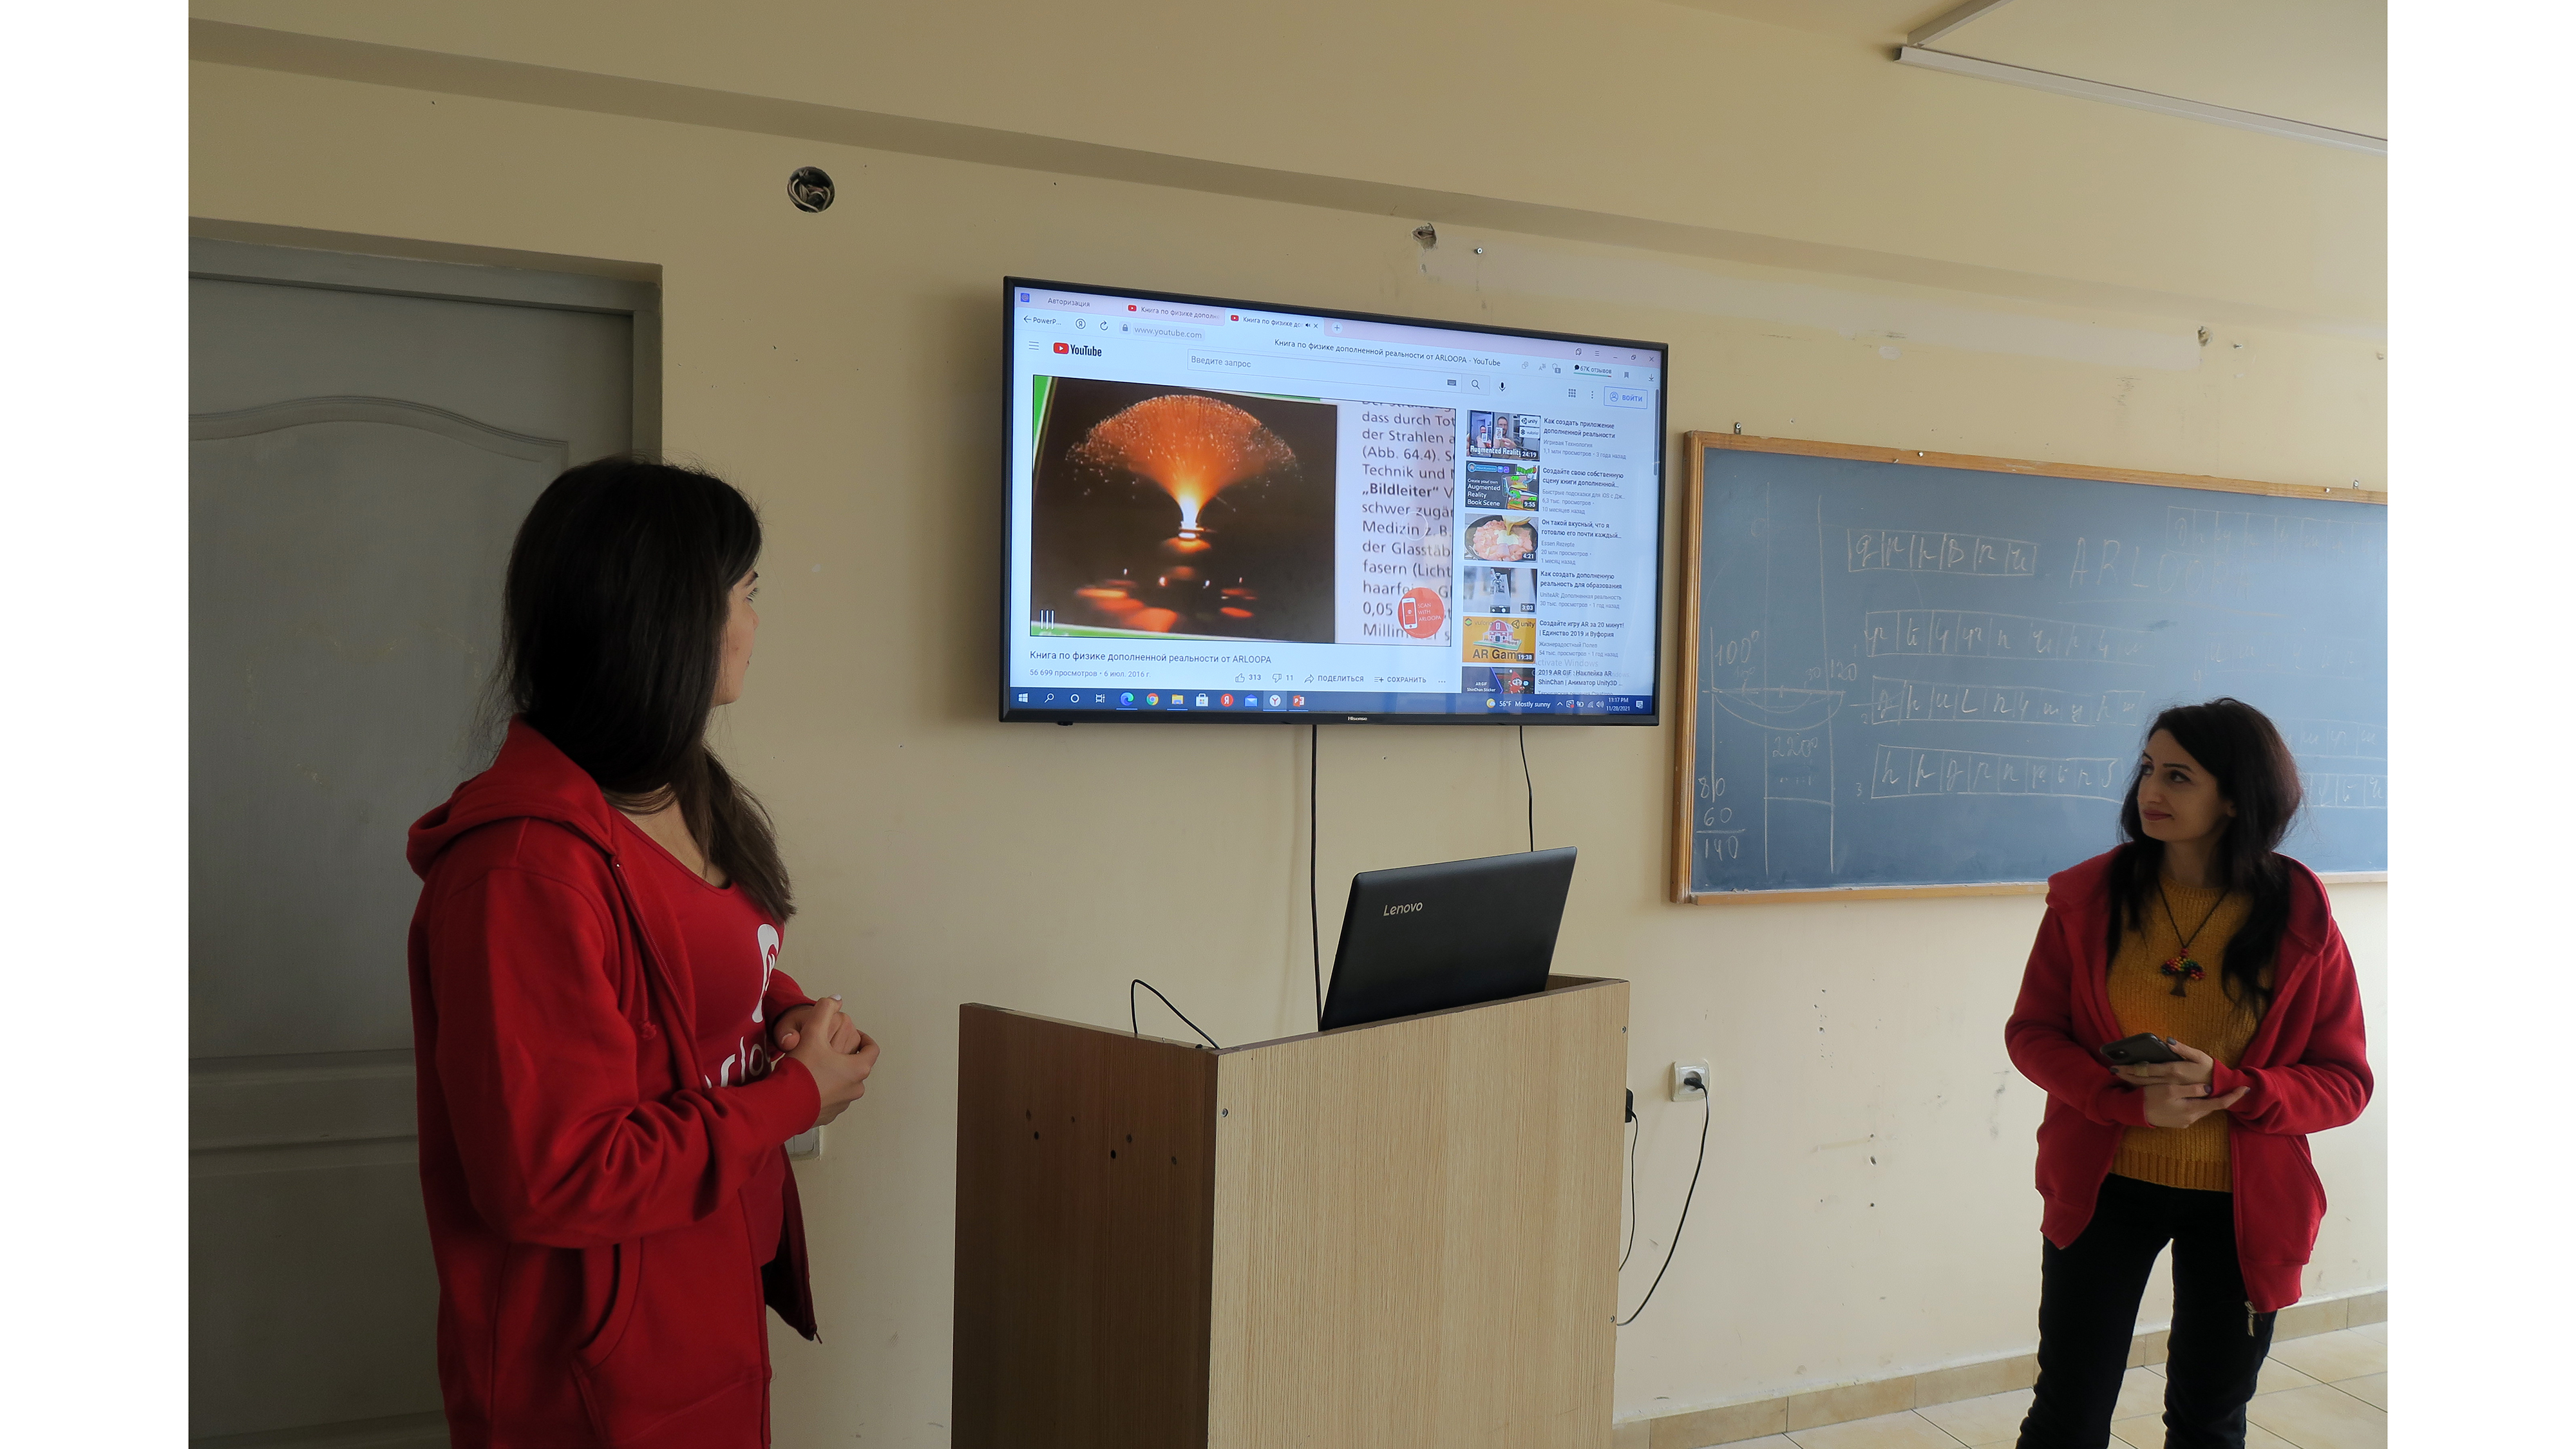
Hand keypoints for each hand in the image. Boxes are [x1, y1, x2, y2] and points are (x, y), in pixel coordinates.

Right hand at [785, 999, 880, 1128]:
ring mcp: (842, 1104)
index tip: (856, 1034)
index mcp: (858, 1069)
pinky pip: (831, 1098)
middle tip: (830, 1048)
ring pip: (844, 1084)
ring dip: (835, 1073)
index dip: (865, 1039)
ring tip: (816, 1065)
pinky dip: (824, 1089)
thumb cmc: (802, 1070)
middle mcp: (855, 1089)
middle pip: (857, 1067)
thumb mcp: (812, 1033)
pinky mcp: (828, 1115)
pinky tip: (808, 1083)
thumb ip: (824, 1010)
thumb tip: (835, 999)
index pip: (871, 1050)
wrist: (783, 1105)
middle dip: (846, 1056)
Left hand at [2114, 1039, 2215, 1088]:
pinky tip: (2134, 1083)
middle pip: (2143, 1079)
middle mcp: (2169, 1081)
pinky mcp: (2172, 1094)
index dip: (2131, 1068)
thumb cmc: (2209, 1069)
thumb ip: (2183, 1049)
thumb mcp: (2198, 1056)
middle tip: (2113, 1070)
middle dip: (2127, 1074)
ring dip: (2132, 1081)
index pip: (2147, 1069)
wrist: (2220, 1088)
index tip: (2118, 1065)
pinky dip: (2141, 1087)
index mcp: (2173, 1070)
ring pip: (2146, 1086)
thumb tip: (2168, 1040)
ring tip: (2120, 1076)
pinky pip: (2153, 1090)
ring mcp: (2170, 1089)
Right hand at [2141, 1080, 2247, 1128]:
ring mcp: (2184, 1121)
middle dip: (2218, 1097)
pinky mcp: (2178, 1122)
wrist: (2135, 1112)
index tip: (2245, 1090)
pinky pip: (2191, 1110)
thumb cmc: (2151, 1098)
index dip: (2233, 1097)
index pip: (2218, 1103)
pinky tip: (2188, 1096)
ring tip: (2205, 1089)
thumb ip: (2191, 1090)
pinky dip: (2194, 1103)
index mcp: (2192, 1109)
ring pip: (2200, 1108)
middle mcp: (2191, 1118)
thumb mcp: (2170, 1089)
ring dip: (2204, 1099)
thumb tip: (2207, 1089)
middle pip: (2210, 1106)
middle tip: (2225, 1086)